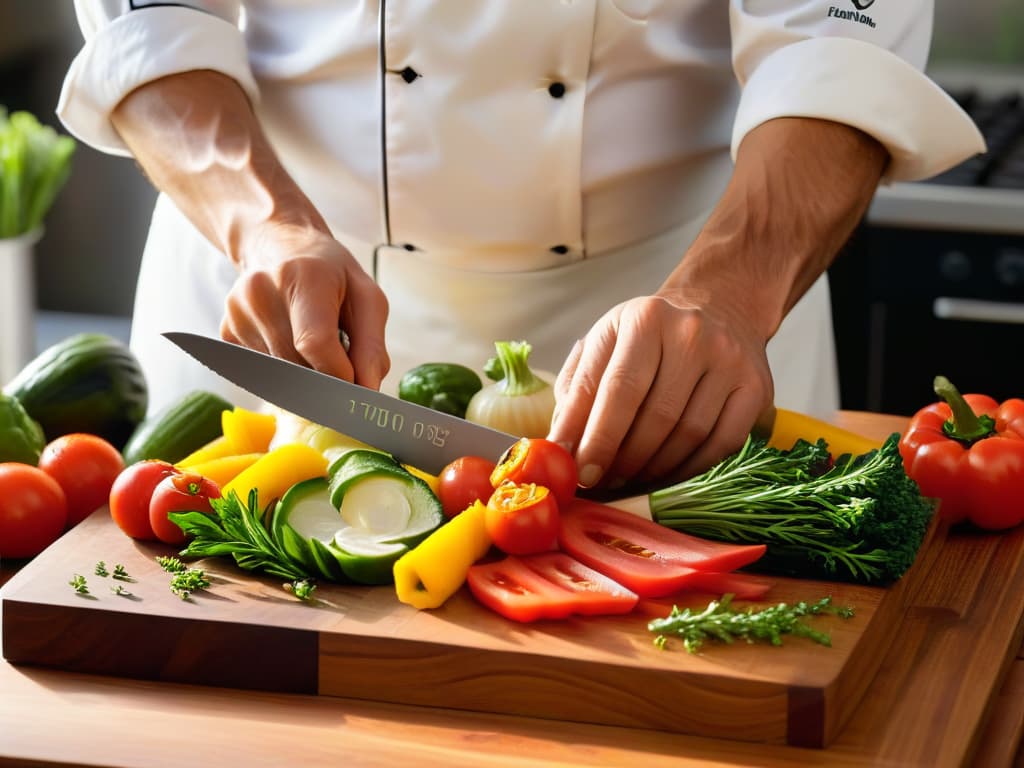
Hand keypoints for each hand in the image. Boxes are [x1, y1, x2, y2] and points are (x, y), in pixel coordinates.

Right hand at [221, 221, 390, 388]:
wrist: (281, 246)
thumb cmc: (330, 273)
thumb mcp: (366, 297)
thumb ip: (371, 346)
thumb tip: (367, 390)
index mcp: (304, 276)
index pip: (316, 344)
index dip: (340, 373)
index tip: (355, 383)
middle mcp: (262, 292)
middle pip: (298, 365)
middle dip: (325, 376)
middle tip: (340, 360)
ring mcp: (238, 312)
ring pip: (280, 375)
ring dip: (305, 372)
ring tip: (313, 343)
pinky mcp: (226, 331)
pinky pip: (262, 373)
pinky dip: (283, 369)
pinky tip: (290, 340)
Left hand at [547, 292, 773, 487]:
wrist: (716, 309)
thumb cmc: (647, 338)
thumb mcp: (604, 346)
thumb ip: (577, 392)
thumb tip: (560, 447)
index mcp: (645, 319)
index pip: (618, 387)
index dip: (597, 437)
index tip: (580, 473)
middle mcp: (692, 334)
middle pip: (656, 416)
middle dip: (623, 459)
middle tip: (603, 481)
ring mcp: (729, 360)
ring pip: (688, 435)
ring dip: (653, 469)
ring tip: (629, 478)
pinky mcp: (756, 388)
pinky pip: (721, 445)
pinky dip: (689, 470)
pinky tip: (666, 474)